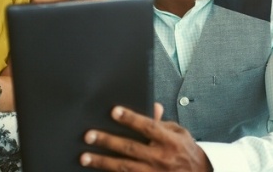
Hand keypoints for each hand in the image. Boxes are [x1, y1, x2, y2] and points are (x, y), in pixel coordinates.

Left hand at [80, 103, 211, 171]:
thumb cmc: (187, 153)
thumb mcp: (180, 134)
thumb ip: (162, 123)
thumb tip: (153, 106)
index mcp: (170, 141)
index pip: (148, 127)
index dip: (131, 118)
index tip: (114, 111)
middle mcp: (161, 158)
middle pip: (131, 148)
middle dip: (108, 141)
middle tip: (89, 135)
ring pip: (124, 167)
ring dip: (102, 162)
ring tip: (85, 157)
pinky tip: (98, 171)